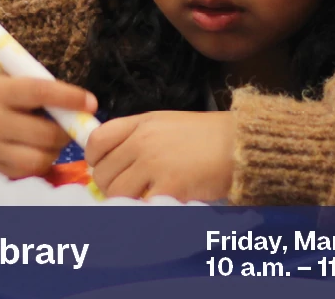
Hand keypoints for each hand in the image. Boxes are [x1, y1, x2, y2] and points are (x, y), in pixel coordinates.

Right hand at [0, 75, 97, 178]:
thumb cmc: (3, 96)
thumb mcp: (17, 82)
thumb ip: (47, 93)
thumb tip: (85, 109)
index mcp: (0, 92)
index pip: (40, 92)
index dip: (69, 98)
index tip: (91, 103)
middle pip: (45, 134)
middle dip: (67, 132)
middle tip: (72, 126)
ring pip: (41, 158)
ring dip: (55, 150)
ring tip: (51, 139)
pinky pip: (31, 173)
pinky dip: (42, 163)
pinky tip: (38, 150)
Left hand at [86, 111, 237, 201]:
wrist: (241, 143)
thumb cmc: (207, 136)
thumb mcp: (165, 123)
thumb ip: (137, 136)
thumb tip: (111, 160)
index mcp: (140, 123)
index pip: (96, 140)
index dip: (93, 159)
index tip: (102, 168)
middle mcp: (142, 141)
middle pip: (103, 171)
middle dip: (109, 185)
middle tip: (126, 190)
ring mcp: (154, 163)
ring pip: (116, 192)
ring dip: (124, 201)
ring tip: (141, 199)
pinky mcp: (169, 186)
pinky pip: (140, 205)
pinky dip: (142, 210)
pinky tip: (154, 206)